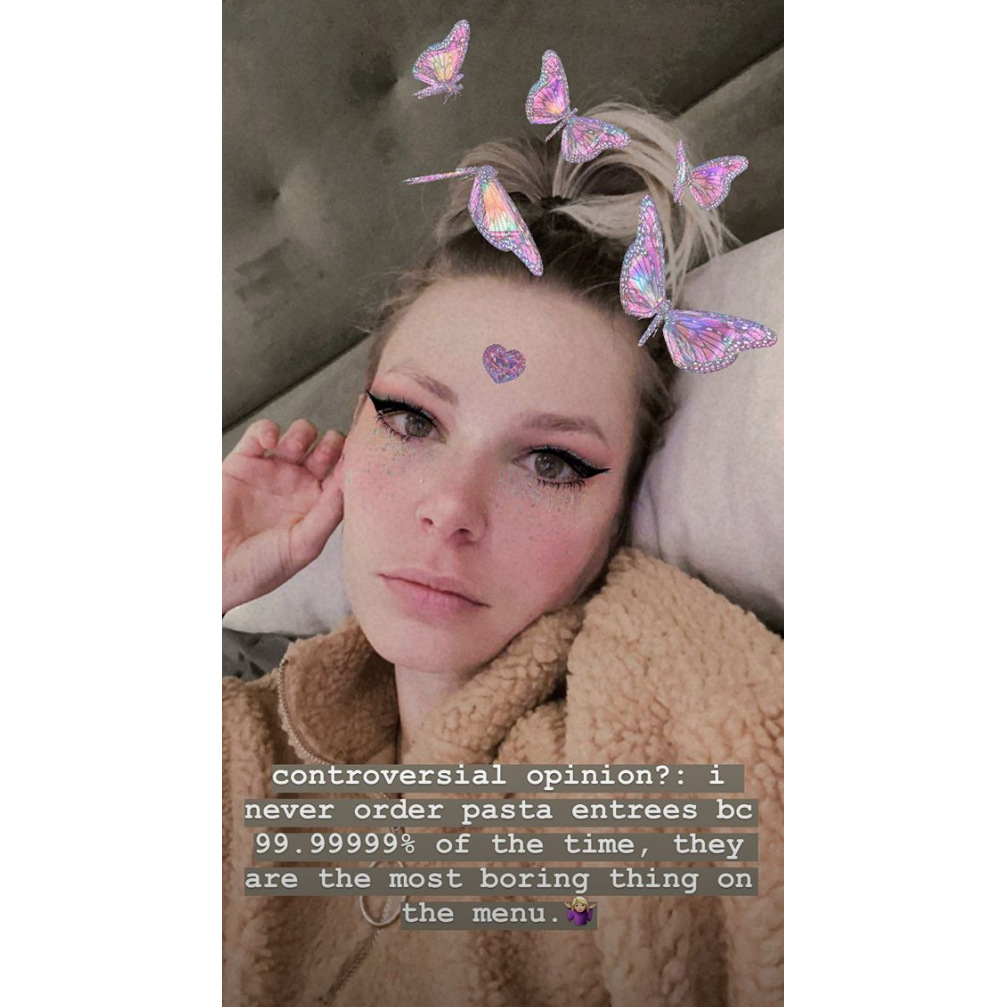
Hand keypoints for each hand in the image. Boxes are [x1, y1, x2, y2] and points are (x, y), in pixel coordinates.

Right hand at [223, 419, 345, 614]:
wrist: (212, 573)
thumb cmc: (259, 569)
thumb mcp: (303, 546)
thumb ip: (328, 515)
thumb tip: (349, 482)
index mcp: (317, 506)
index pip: (343, 476)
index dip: (353, 462)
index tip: (362, 454)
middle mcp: (298, 486)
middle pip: (326, 451)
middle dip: (334, 442)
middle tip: (334, 443)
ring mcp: (272, 472)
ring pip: (297, 437)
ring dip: (304, 433)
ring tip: (298, 444)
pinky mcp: (243, 463)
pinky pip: (259, 435)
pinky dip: (267, 430)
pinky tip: (271, 441)